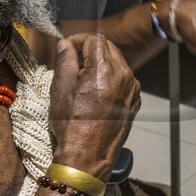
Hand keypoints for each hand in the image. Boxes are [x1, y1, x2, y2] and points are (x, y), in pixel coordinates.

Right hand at [48, 35, 139, 178]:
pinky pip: (123, 79)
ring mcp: (132, 89)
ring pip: (117, 62)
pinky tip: (94, 92)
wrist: (87, 156)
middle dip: (89, 49)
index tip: (67, 48)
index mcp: (105, 69)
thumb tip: (65, 45)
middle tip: (72, 61)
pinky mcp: (134, 101)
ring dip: (100, 63)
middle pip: (108, 48)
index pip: (94, 39)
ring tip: (82, 79)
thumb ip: (64, 60)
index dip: (78, 39)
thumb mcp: (61, 88)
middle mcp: (124, 76)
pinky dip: (110, 78)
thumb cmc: (72, 125)